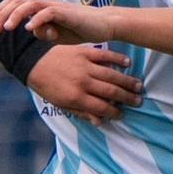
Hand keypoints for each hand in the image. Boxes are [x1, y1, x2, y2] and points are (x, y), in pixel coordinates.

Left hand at [0, 0, 115, 47]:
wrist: (103, 25)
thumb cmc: (79, 29)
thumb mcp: (56, 35)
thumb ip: (42, 33)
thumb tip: (31, 31)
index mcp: (41, 7)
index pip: (15, 2)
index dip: (1, 11)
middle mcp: (45, 3)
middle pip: (18, 1)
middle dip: (3, 14)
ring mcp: (55, 6)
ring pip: (30, 4)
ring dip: (16, 15)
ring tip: (8, 28)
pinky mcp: (66, 12)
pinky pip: (48, 12)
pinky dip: (36, 19)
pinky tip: (28, 28)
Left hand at [26, 45, 142, 122]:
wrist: (33, 62)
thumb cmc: (47, 86)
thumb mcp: (60, 104)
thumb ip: (81, 112)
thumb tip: (99, 122)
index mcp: (76, 97)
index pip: (101, 107)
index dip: (114, 112)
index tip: (122, 114)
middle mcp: (83, 82)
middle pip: (111, 92)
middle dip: (127, 98)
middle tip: (138, 101)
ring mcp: (84, 65)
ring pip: (112, 75)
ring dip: (127, 81)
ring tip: (139, 86)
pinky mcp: (84, 52)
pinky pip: (105, 56)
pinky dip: (117, 59)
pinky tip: (128, 63)